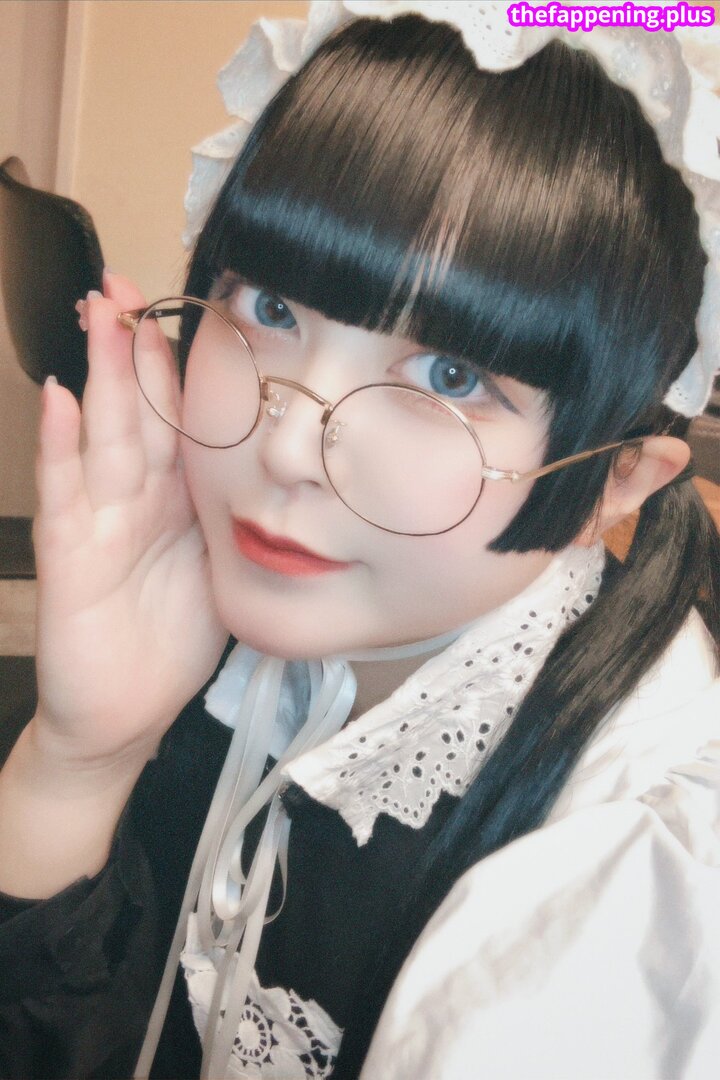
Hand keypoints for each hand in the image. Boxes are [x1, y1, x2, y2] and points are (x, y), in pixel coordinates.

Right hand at [32, 272, 227, 766]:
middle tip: (126, 285)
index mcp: (176, 500)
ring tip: (100, 315)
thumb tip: (283, 470)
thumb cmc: (172, 642)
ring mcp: (99, 523)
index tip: (184, 309)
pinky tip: (60, 400)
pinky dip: (61, 448)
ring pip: (103, 437)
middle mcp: (136, 500)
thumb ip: (233, 514)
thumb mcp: (219, 568)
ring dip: (103, 375)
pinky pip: (65, 496)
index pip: (176, 420)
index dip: (175, 366)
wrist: (126, 717)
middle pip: (137, 412)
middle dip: (132, 347)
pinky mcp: (70, 559)